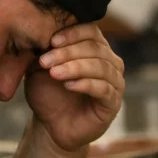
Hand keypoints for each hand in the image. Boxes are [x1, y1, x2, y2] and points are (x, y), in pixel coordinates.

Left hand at [24, 23, 124, 152]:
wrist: (51, 126)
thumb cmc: (49, 93)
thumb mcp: (42, 68)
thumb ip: (46, 51)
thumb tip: (45, 33)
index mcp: (96, 48)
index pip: (91, 31)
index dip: (73, 33)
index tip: (51, 41)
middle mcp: (110, 61)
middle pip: (95, 48)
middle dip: (68, 52)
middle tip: (46, 61)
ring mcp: (115, 82)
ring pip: (100, 67)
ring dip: (75, 67)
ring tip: (54, 73)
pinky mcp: (113, 102)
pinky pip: (104, 88)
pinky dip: (86, 84)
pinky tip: (68, 85)